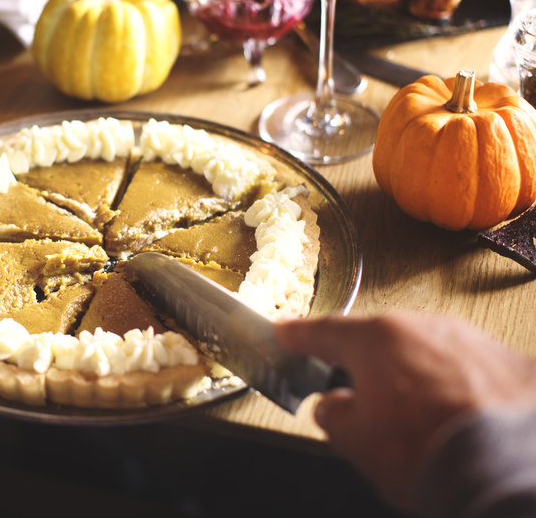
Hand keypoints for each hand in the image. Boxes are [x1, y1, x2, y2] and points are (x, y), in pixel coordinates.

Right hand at [275, 313, 535, 509]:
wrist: (513, 470)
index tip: (285, 333)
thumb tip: (334, 407)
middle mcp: (423, 328)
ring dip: (417, 380)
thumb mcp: (355, 442)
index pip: (323, 332)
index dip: (297, 335)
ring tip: (421, 423)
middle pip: (381, 343)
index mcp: (375, 339)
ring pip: (427, 355)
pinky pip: (468, 373)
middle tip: (361, 402)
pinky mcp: (510, 363)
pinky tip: (458, 422)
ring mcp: (470, 341)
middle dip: (368, 369)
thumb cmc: (432, 451)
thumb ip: (333, 415)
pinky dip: (459, 392)